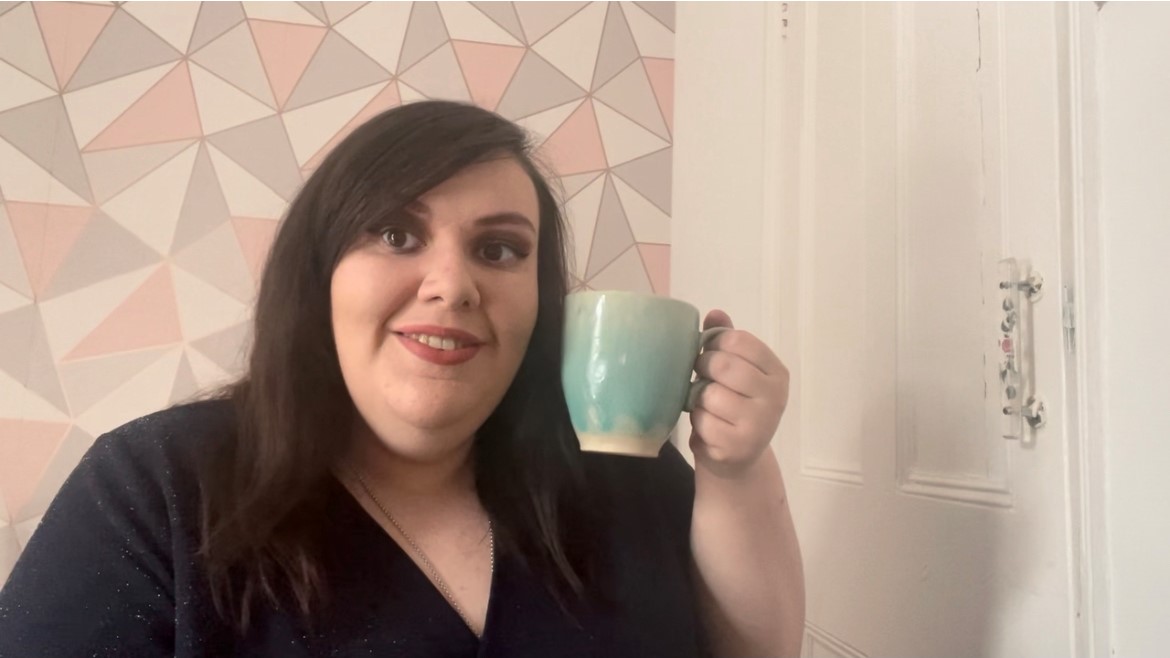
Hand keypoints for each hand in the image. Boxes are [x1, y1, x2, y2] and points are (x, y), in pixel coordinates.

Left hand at [688, 310, 789, 477]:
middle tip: (702, 376)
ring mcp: (759, 424)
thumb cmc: (734, 405)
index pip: (739, 340)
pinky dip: (698, 422)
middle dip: (703, 368)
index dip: (715, 343)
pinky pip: (703, 421)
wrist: (738, 459)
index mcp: (777, 372)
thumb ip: (726, 340)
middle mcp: (775, 397)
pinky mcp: (738, 446)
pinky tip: (709, 427)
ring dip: (699, 399)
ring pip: (709, 394)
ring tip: (708, 405)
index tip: (711, 353)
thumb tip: (715, 313)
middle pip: (724, 365)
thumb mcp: (736, 370)